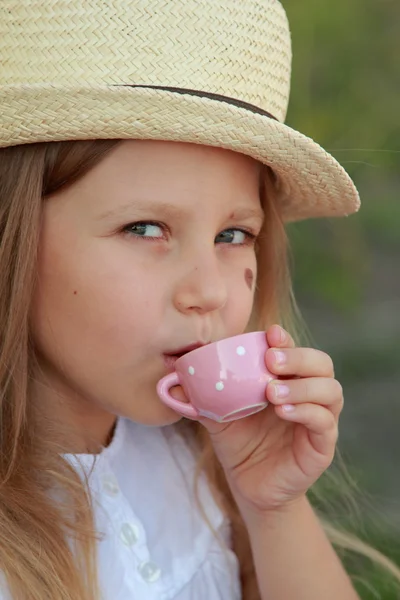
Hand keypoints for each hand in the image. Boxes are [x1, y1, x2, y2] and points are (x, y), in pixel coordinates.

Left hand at [200, 324, 342, 517]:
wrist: (249, 486)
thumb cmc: (238, 443)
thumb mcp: (218, 415)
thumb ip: (202, 396)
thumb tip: (173, 378)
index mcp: (287, 379)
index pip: (296, 351)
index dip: (286, 340)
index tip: (269, 334)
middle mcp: (309, 395)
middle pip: (321, 364)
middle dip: (299, 357)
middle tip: (271, 361)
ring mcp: (319, 420)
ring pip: (330, 390)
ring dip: (303, 386)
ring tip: (273, 392)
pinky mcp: (322, 446)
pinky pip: (325, 423)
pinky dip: (307, 412)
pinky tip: (282, 412)